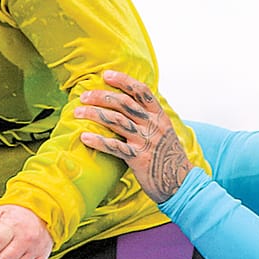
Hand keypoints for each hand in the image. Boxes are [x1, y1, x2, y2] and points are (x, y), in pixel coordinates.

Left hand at [73, 70, 192, 204]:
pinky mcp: (138, 159)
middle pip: (124, 103)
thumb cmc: (168, 158)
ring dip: (94, 114)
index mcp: (159, 117)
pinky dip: (98, 140)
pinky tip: (84, 136)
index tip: (106, 75)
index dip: (123, 80)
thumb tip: (129, 106)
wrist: (182, 183)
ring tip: (77, 112)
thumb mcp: (164, 133)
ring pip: (116, 121)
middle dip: (101, 96)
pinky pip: (114, 146)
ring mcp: (146, 141)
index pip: (141, 91)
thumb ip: (149, 120)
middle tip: (83, 96)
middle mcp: (153, 126)